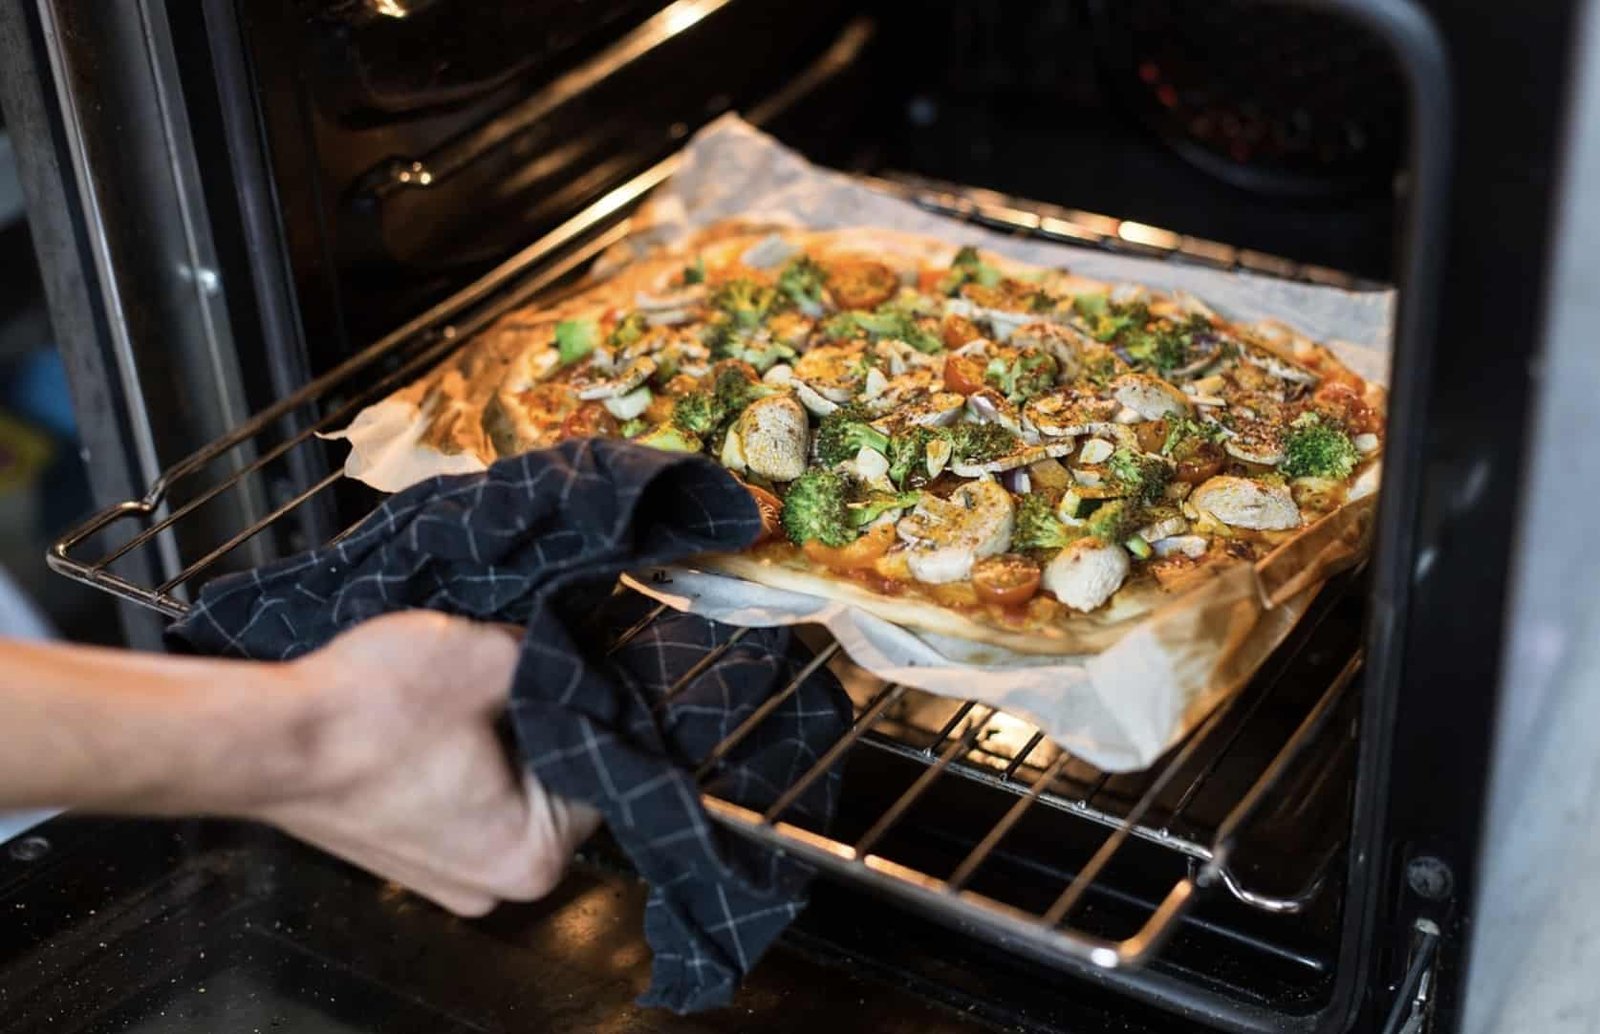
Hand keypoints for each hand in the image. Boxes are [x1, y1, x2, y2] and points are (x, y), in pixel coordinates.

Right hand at [248, 612, 600, 915]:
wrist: (265, 741)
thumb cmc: (366, 716)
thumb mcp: (490, 656)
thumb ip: (553, 659)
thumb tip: (570, 652)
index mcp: (534, 856)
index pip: (601, 767)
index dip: (583, 705)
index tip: (560, 668)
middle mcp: (495, 885)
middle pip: (555, 781)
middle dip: (537, 721)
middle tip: (505, 675)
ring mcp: (448, 877)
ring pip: (509, 786)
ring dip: (496, 735)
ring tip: (460, 694)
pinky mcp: (411, 855)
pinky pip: (464, 797)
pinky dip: (459, 756)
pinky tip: (433, 718)